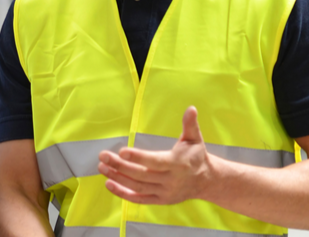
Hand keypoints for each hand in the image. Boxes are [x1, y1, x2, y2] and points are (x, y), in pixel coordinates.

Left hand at [98, 106, 213, 204]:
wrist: (206, 181)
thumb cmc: (197, 157)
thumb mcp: (195, 139)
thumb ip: (190, 124)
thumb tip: (191, 108)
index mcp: (177, 164)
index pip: (154, 161)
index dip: (138, 157)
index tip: (121, 151)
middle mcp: (170, 180)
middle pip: (141, 174)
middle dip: (120, 166)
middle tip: (103, 157)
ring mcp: (165, 192)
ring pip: (137, 186)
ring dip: (118, 178)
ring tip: (102, 168)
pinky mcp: (160, 200)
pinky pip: (139, 199)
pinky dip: (123, 193)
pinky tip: (109, 184)